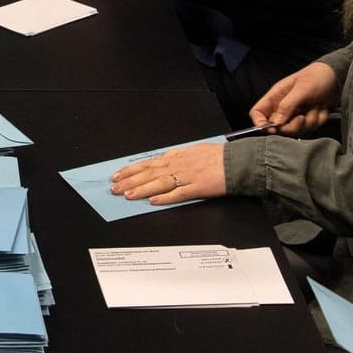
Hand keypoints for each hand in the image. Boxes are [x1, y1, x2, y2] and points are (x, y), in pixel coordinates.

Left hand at [110, 142, 226, 204]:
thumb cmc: (218, 156)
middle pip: (149, 173)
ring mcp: (187, 176)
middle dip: (130, 181)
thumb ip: (177, 157)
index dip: (131, 170)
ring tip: (128, 195)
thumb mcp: (193, 151)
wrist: (238, 161)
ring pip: (159, 183)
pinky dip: (166, 197)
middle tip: (114, 188)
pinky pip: (179, 193)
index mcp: (176, 156)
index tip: (118, 175)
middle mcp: (178, 165)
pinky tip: (154, 201)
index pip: (148, 163)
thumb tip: (163, 160)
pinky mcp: (198, 187)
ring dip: (142, 189)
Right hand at [248, 61, 339, 134]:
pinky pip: (310, 128)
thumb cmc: (317, 77)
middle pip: (278, 127)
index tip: (272, 129)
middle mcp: (283, 106)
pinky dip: (319, 120)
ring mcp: (295, 113)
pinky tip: (322, 108)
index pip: (257, 113)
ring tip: (316, 106)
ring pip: (296, 129)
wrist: (338, 78)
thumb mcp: (302, 89)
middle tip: (303, 117)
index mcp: (276, 96)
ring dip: (309, 120)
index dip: (260, 123)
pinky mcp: (308, 118)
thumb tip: (276, 123)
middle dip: (293, 125)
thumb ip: (287, 105)